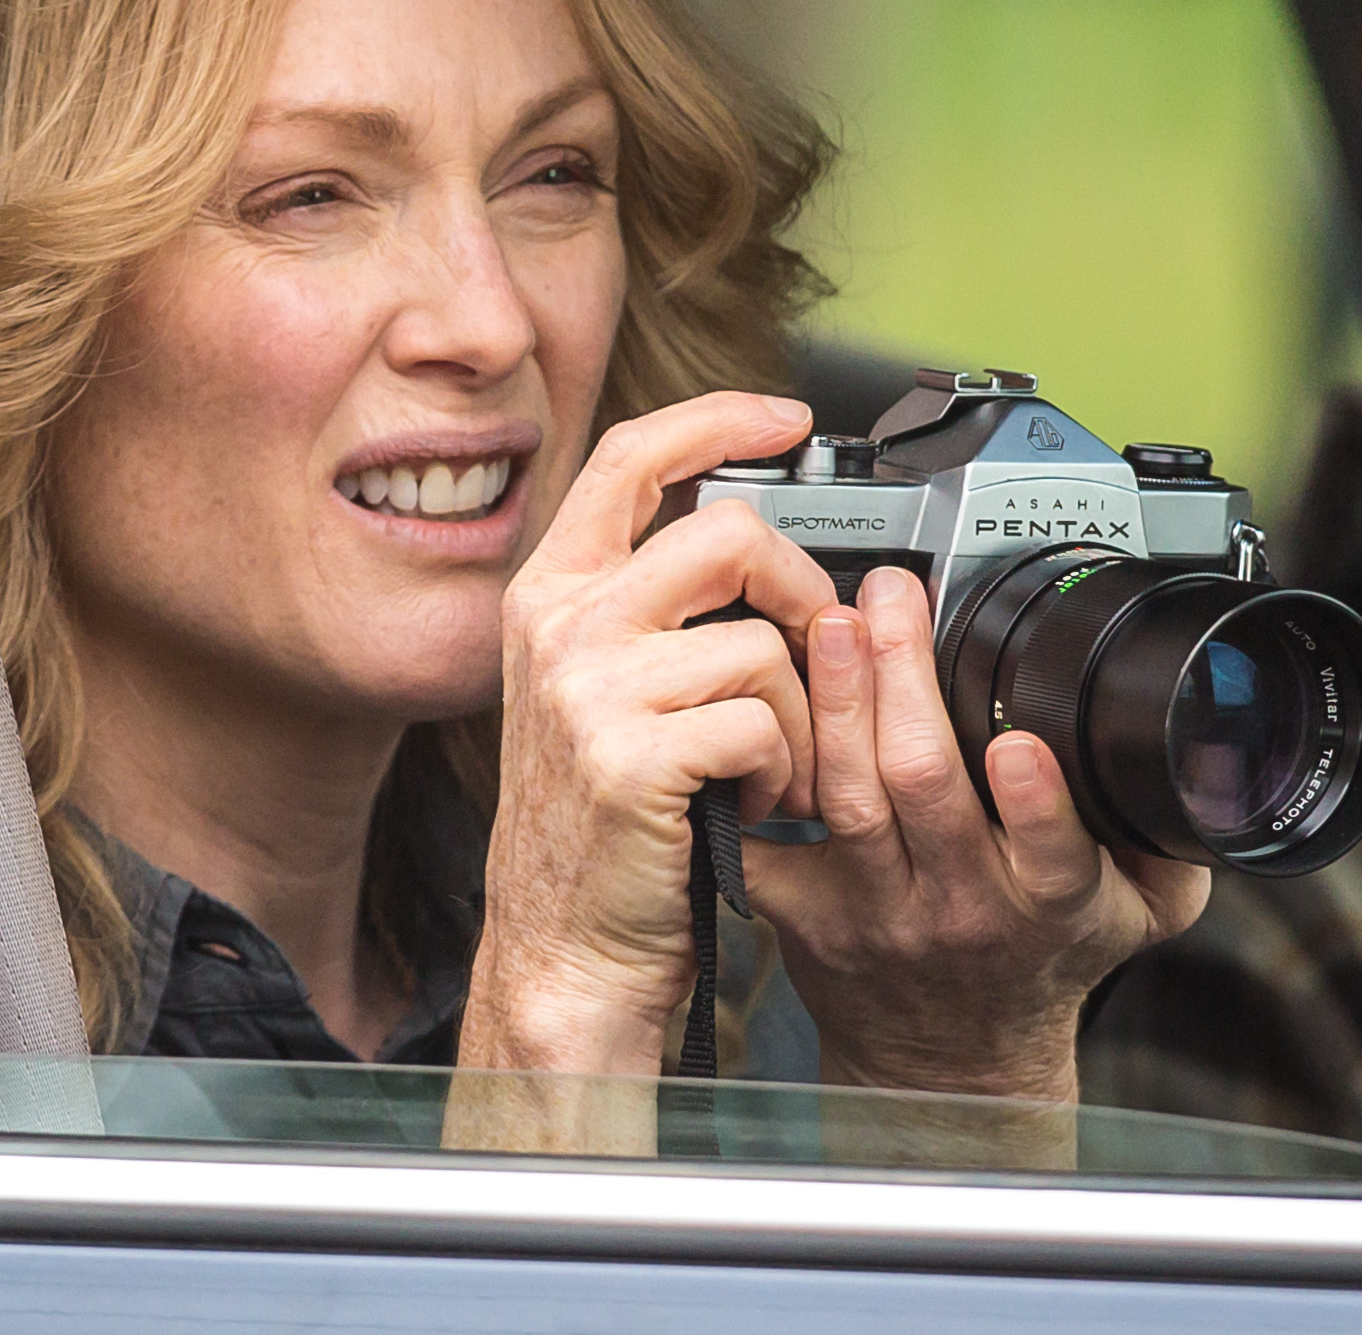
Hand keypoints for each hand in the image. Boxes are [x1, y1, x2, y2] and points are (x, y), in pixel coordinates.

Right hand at [459, 391, 831, 1078]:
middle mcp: (560, 626)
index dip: (715, 418)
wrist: (564, 946)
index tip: (785, 415)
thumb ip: (645, 604)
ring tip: (767, 765)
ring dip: (799, 714)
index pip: (630, 457)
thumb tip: (751, 538)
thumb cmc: (599, 824)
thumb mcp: (593, 687)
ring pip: (764, 642)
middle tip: (811, 653)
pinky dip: (782, 768)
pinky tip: (749, 802)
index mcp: (550, 594)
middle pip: (728, 534)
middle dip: (800, 591)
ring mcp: (589, 689)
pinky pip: (763, 720)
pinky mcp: (631, 756)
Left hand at [747, 566, 1209, 1103]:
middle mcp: (960, 905)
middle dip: (904, 680)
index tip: (1019, 744)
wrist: (951, 1068)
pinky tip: (766, 701)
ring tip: (834, 623)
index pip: (1050, 854)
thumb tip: (1211, 750)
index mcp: (1050, 903)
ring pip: (848, 795)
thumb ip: (1176, 837)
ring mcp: (876, 909)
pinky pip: (770, 834)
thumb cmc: (1045, 966)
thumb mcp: (1142, 913)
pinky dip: (763, 768)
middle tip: (895, 600)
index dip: (1034, 801)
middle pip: (922, 788)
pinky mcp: (805, 912)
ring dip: (839, 699)